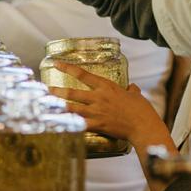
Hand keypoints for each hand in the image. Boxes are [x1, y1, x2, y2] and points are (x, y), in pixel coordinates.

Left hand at [48, 62, 169, 145]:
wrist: (144, 126)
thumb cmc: (142, 110)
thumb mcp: (136, 96)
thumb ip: (131, 91)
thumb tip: (131, 88)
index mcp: (106, 87)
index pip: (83, 74)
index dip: (68, 68)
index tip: (56, 64)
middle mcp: (98, 97)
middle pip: (72, 92)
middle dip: (57, 90)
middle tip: (46, 88)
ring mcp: (96, 112)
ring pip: (72, 108)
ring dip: (59, 106)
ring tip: (47, 105)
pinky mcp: (97, 125)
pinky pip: (79, 125)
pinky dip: (69, 124)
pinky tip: (59, 124)